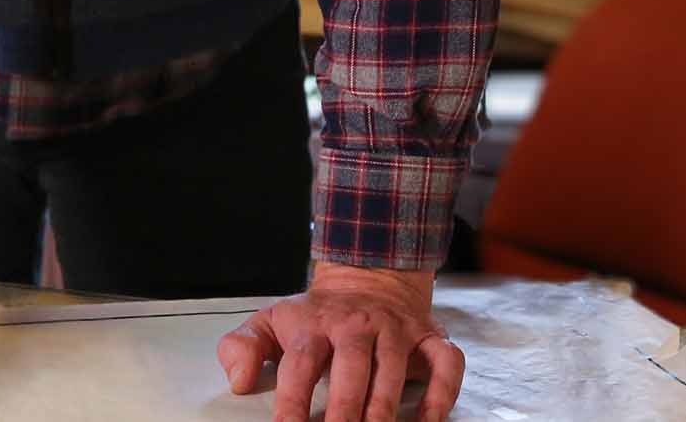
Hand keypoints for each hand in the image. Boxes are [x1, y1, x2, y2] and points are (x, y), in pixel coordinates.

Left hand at [216, 262, 465, 421]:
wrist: (367, 277)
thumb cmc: (315, 315)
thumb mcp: (270, 321)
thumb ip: (244, 347)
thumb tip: (239, 382)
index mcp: (314, 323)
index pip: (301, 361)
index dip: (293, 398)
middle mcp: (356, 324)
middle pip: (350, 366)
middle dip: (344, 407)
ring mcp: (396, 329)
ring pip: (392, 367)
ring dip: (383, 406)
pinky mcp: (430, 336)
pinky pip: (445, 363)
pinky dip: (442, 392)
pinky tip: (428, 421)